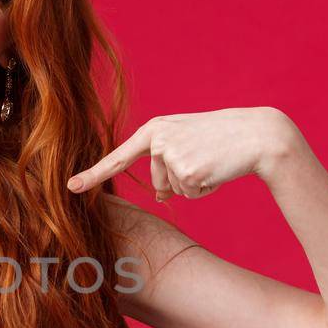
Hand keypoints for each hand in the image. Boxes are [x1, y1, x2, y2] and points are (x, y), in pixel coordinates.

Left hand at [66, 107, 298, 200]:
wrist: (257, 135)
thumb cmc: (222, 142)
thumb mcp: (188, 148)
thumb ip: (167, 166)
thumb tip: (158, 198)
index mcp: (154, 129)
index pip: (119, 156)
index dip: (93, 175)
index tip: (70, 188)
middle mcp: (158, 139)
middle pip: (156, 184)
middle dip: (180, 182)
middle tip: (204, 160)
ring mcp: (170, 154)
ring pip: (172, 191)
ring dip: (194, 184)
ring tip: (212, 162)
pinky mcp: (186, 170)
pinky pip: (189, 195)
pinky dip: (205, 189)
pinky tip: (217, 170)